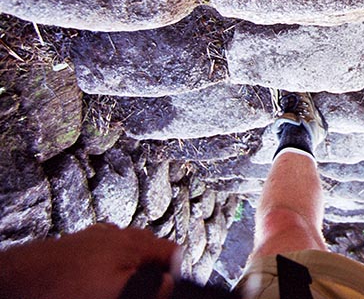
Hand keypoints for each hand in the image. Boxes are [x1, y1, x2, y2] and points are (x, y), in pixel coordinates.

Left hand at [0, 224, 178, 298]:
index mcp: (136, 242)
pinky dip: (110, 264)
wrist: (25, 278)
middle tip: (150, 284)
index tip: (169, 285)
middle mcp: (120, 234)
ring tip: (122, 283)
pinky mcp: (81, 245)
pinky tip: (98, 278)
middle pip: (152, 248)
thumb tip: (172, 283)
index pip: (173, 251)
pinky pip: (107, 252)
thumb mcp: (121, 290)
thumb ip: (153, 285)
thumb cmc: (68, 284)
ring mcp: (99, 237)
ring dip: (132, 265)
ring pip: (128, 249)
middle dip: (154, 268)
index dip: (176, 271)